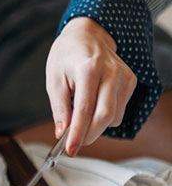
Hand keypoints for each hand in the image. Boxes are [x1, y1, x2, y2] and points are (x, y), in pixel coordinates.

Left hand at [46, 17, 136, 154]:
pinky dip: (105, 115)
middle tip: (74, 143)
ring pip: (114, 116)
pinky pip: (119, 109)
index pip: (85, 109)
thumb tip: (63, 133)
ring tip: (80, 113)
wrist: (87, 35)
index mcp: (89, 69)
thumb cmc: (66, 56)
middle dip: (89, 134)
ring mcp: (125, 77)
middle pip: (105, 116)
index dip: (78, 133)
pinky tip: (94, 103)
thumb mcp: (54, 80)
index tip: (70, 150)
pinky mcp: (131, 81)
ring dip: (96, 125)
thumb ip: (59, 108)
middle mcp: (111, 73)